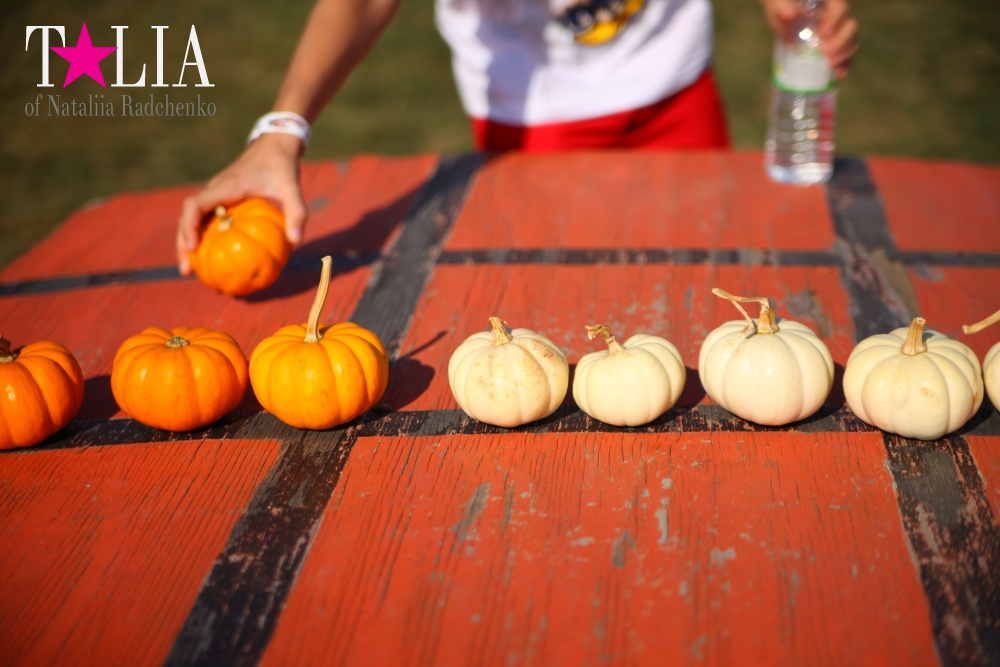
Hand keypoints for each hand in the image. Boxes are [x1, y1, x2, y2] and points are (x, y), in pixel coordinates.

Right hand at [176, 132, 307, 275]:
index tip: (193, 247)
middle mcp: (215, 190)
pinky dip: (205, 237)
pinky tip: (216, 257)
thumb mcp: (293, 188)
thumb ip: (297, 212)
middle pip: (188, 217)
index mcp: (225, 186)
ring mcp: (216, 194)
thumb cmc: (282, 167)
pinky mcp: (221, 198)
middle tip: (187, 270)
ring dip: (189, 242)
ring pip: (194, 219)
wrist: (275, 146)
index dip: (190, 226)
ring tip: (193, 270)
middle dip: (183, 243)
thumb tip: (296, 241)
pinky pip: (207, 219)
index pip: (196, 205)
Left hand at [761, 0, 859, 78]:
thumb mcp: (778, 4)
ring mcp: (838, 33)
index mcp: (829, 4)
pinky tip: (839, 74)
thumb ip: (782, 7)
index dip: (836, 20)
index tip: (824, 32)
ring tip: (831, 63)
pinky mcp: (835, 48)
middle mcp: (838, 17)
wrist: (781, 17)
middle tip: (826, 52)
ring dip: (845, 54)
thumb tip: (789, 14)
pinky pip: (845, 56)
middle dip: (842, 41)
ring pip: (852, 41)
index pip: (840, 8)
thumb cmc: (781, 7)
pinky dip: (844, 65)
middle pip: (850, 26)